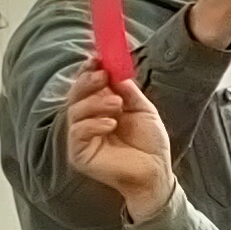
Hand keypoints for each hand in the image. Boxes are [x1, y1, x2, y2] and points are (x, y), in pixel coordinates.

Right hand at [61, 67, 179, 221]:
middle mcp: (87, 120)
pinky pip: (77, 133)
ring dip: (95, 103)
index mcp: (99, 108)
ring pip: (74, 112)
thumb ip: (127, 90)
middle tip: (102, 76)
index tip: (97, 58)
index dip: (88, 71)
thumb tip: (114, 70)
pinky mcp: (79, 154)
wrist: (156, 171)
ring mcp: (81, 138)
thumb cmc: (149, 143)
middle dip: (87, 82)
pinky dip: (93, 124)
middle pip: (75, 95)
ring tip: (117, 105)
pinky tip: (111, 124)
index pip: (86, 86)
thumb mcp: (142, 109)